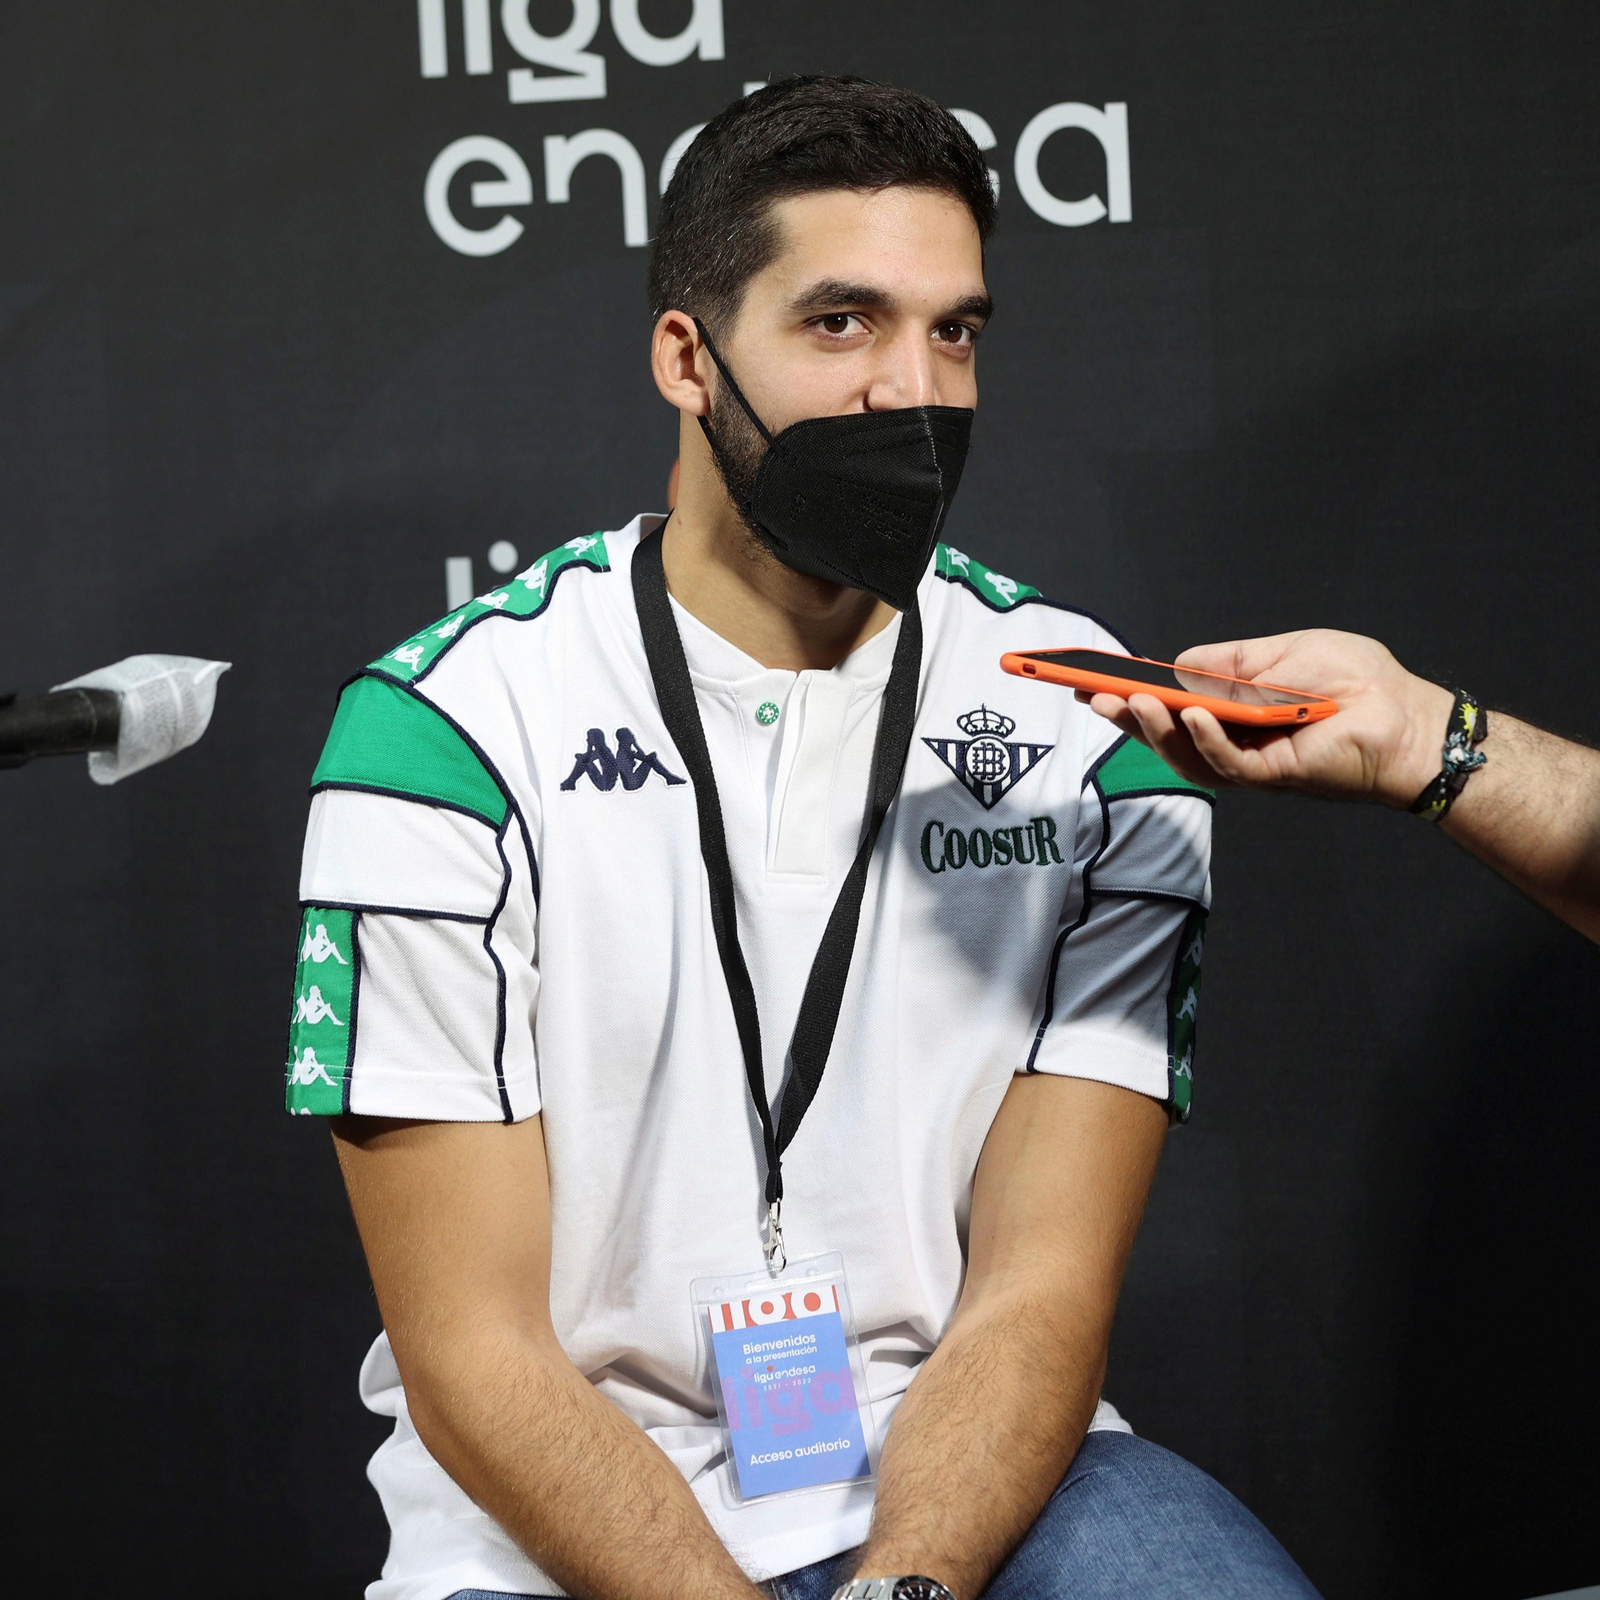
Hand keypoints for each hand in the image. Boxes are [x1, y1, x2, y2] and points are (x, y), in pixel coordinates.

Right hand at [1079, 629, 1454, 807]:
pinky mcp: (1274, 777)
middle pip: (1167, 737)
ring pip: (1188, 755)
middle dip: (1126, 717)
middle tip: (1091, 696)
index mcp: (1232, 712)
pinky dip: (1206, 741)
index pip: (1170, 707)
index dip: (1129, 696)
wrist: (1409, 716)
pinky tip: (1192, 716)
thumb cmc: (1356, 681)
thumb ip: (1228, 661)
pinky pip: (1229, 764)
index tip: (1087, 681)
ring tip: (1132, 702)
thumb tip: (1175, 664)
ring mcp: (1252, 765)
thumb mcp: (1281, 652)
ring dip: (1157, 730)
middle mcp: (1234, 743)